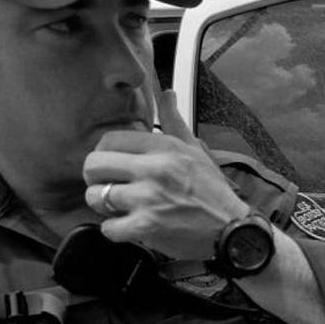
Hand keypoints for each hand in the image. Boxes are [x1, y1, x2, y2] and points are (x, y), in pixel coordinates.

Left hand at [83, 89, 248, 259]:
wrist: (231, 229)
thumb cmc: (212, 191)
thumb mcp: (195, 150)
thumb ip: (175, 121)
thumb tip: (167, 93)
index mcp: (164, 147)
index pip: (109, 140)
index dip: (103, 154)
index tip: (112, 166)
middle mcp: (155, 168)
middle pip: (93, 165)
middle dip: (96, 179)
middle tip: (109, 187)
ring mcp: (149, 198)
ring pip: (96, 196)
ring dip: (105, 206)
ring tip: (122, 208)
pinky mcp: (147, 226)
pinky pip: (108, 226)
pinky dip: (116, 230)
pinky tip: (130, 227)